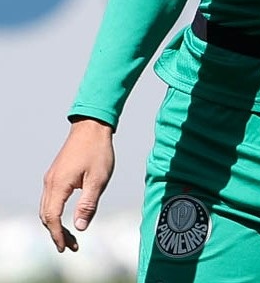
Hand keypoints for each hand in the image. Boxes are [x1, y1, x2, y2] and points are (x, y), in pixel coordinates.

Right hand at [40, 118, 114, 251]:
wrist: (92, 127)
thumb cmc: (97, 151)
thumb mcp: (98, 179)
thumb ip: (88, 204)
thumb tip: (80, 227)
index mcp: (58, 185)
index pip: (52, 218)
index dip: (58, 235)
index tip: (67, 248)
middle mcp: (50, 183)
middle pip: (46, 216)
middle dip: (56, 233)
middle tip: (71, 246)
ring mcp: (51, 178)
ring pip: (46, 208)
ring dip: (55, 224)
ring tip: (70, 236)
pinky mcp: (55, 175)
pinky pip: (50, 200)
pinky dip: (55, 213)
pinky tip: (67, 217)